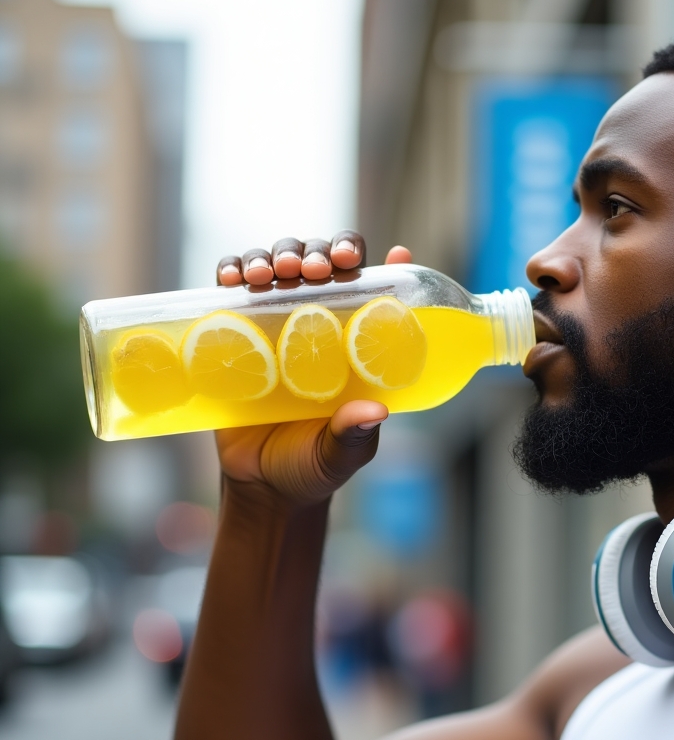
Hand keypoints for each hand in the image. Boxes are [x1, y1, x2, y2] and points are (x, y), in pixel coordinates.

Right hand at [213, 240, 413, 506]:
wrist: (261, 486)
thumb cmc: (313, 466)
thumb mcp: (341, 453)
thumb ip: (356, 434)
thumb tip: (376, 412)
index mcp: (354, 343)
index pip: (370, 288)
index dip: (376, 264)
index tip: (375, 257)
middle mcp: (318, 324)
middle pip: (321, 264)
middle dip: (319, 254)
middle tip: (313, 271)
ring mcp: (275, 325)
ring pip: (277, 266)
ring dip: (276, 256)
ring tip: (272, 273)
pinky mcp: (234, 333)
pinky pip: (231, 289)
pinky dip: (232, 270)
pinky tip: (234, 277)